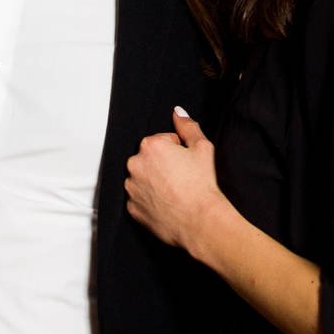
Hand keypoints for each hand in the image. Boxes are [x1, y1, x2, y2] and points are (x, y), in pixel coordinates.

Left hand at [125, 108, 225, 255]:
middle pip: (150, 159)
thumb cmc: (202, 185)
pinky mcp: (132, 208)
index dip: (179, 151)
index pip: (164, 141)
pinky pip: (140, 199)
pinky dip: (151, 200)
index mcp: (150, 146)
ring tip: (176, 192)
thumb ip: (188, 126)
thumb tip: (178, 112)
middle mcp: (135, 165)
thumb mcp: (202, 148)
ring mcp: (131, 188)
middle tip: (183, 178)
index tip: (187, 164)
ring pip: (143, 179)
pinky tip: (168, 204)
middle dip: (163, 165)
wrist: (200, 221)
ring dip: (155, 182)